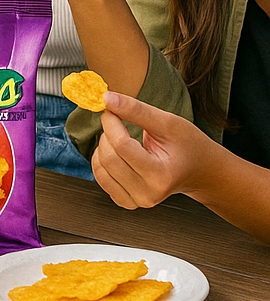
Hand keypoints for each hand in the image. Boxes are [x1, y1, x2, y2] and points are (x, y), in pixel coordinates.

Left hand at [91, 92, 217, 208]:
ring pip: (100, 168)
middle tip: (117, 122)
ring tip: (121, 139)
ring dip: (103, 147)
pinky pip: (101, 178)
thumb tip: (106, 98)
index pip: (122, 146)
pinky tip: (117, 153)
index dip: (110, 122)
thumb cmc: (188, 145)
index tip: (111, 108)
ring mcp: (137, 202)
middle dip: (107, 133)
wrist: (200, 171)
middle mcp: (148, 195)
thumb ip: (136, 110)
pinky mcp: (127, 202)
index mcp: (162, 176)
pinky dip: (102, 161)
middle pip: (109, 158)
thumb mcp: (168, 122)